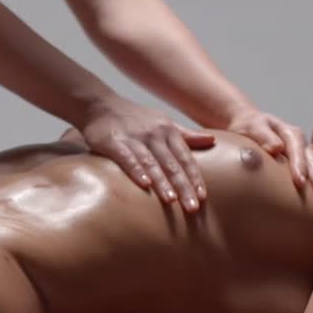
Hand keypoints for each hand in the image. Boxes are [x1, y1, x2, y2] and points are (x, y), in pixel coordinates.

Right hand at [77, 95, 215, 211]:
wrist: (100, 104)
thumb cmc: (135, 118)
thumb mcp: (163, 123)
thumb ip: (187, 135)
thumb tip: (212, 140)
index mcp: (168, 131)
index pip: (185, 158)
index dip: (195, 177)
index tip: (203, 197)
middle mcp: (154, 134)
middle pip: (172, 164)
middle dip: (183, 186)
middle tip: (193, 208)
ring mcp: (134, 138)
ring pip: (152, 163)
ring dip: (163, 182)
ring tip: (172, 200)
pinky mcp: (114, 142)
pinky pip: (127, 157)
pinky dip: (136, 170)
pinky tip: (144, 185)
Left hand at [226, 109, 312, 205]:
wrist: (251, 124)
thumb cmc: (248, 127)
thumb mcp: (251, 127)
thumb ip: (263, 136)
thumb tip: (276, 147)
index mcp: (289, 132)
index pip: (296, 150)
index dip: (299, 165)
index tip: (300, 182)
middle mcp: (301, 142)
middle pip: (312, 161)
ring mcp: (306, 152)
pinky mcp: (307, 162)